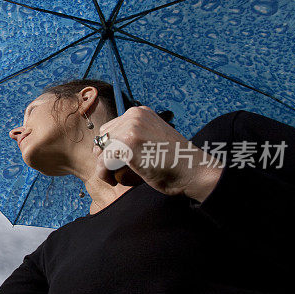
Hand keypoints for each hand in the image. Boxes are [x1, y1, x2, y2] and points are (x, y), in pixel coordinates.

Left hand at [92, 106, 221, 200]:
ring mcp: (130, 128)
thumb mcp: (152, 139)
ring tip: (118, 176)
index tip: (118, 161)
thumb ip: (133, 136)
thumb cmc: (173, 161)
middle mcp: (134, 115)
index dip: (111, 147)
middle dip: (106, 154)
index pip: (111, 128)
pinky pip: (103, 162)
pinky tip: (114, 181)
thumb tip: (101, 145)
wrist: (193, 170)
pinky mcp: (127, 143)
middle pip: (103, 137)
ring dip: (106, 166)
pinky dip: (105, 174)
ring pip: (101, 150)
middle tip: (118, 169)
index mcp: (140, 112)